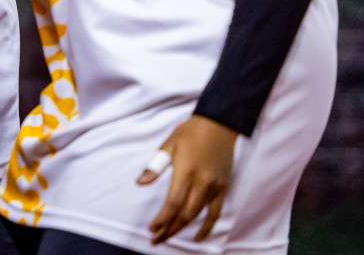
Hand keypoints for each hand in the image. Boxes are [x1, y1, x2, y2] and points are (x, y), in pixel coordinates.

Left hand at [138, 114, 238, 244]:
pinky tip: (197, 237)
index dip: (162, 219)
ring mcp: (215, 187)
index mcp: (186, 171)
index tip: (151, 229)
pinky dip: (207, 227)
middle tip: (155, 239)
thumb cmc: (190, 133)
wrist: (219, 125)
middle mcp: (202, 182)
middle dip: (169, 229)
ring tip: (167, 237)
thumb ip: (155, 166)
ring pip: (197, 215)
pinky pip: (215, 213)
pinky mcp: (223, 189)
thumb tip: (140, 183)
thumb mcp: (169, 144)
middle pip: (184, 214)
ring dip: (182, 229)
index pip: (173, 203)